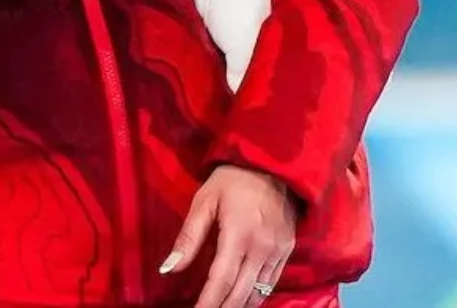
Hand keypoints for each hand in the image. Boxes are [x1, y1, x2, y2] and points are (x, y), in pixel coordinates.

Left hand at [160, 165, 298, 307]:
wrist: (274, 163)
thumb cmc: (233, 180)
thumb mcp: (204, 201)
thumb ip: (188, 237)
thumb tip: (168, 268)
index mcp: (238, 235)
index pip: (220, 281)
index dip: (207, 303)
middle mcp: (261, 247)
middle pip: (240, 293)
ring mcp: (278, 250)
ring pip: (257, 293)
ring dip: (238, 305)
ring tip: (221, 307)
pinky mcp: (287, 249)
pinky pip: (271, 283)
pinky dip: (255, 296)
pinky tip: (242, 299)